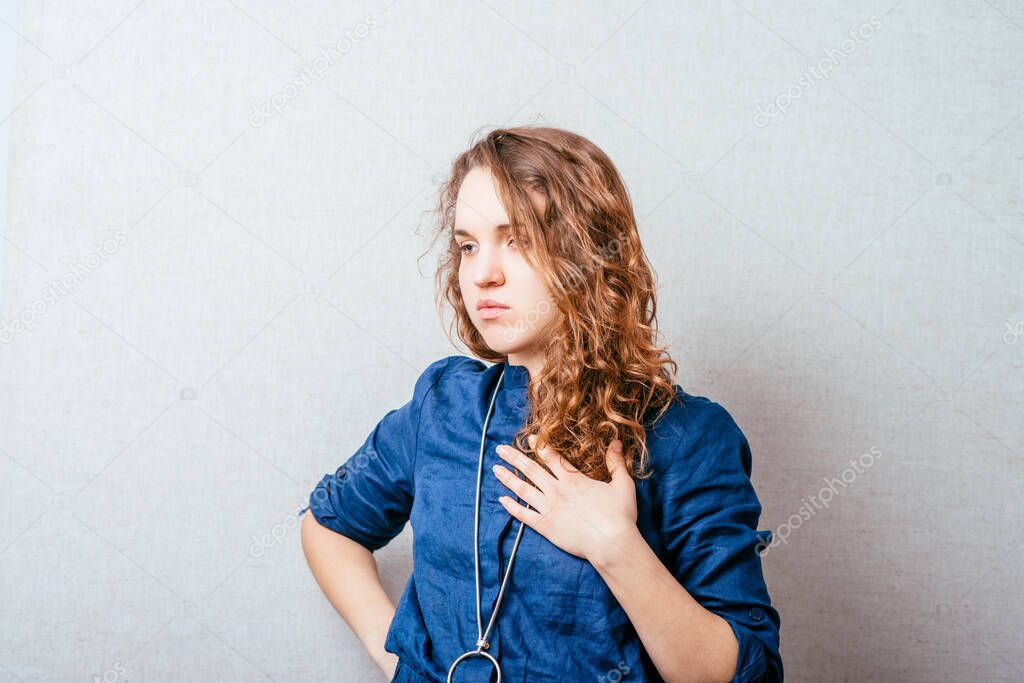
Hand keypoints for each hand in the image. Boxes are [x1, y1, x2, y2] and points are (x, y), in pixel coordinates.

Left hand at [492, 434, 637, 563]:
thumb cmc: (619, 515)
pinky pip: (524, 515)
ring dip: (508, 478)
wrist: (611, 542)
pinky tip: (501, 500)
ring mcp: (549, 508)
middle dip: (514, 458)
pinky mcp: (546, 526)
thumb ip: (616, 463)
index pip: (551, 457)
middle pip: (531, 470)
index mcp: (573, 479)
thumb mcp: (622, 484)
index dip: (538, 446)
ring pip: (523, 490)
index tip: (526, 439)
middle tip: (500, 449)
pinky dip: (511, 507)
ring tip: (494, 469)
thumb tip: (616, 443)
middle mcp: (557, 490)